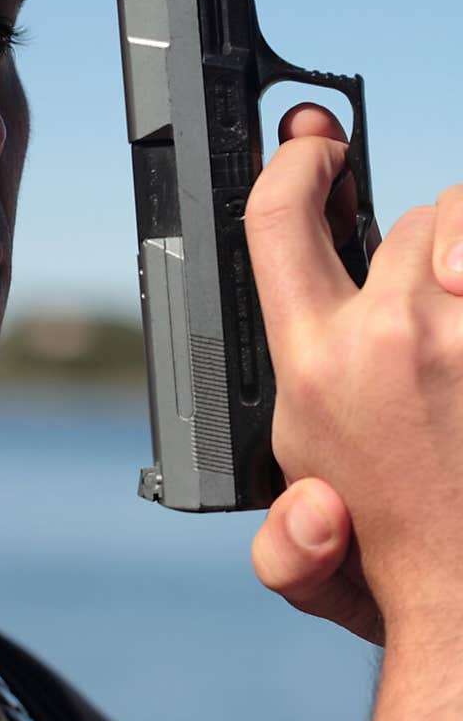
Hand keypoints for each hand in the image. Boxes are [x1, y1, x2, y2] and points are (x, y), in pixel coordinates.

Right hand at [245, 105, 462, 644]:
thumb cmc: (407, 572)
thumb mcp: (302, 560)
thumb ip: (283, 536)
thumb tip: (314, 509)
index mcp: (312, 370)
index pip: (276, 221)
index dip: (292, 165)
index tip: (313, 147)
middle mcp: (388, 340)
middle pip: (401, 224)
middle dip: (412, 256)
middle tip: (420, 311)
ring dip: (461, 265)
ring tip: (459, 318)